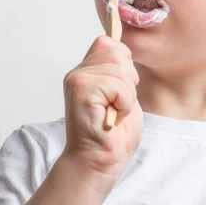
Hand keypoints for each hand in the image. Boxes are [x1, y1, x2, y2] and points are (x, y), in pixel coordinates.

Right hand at [61, 35, 142, 183]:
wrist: (100, 163)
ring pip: (120, 69)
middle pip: (117, 52)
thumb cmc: (114, 133)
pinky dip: (124, 104)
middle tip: (117, 105)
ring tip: (114, 112)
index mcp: (86, 70)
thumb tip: (122, 43)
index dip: (123, 63)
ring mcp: (77, 80)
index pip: (108, 42)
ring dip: (127, 95)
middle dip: (128, 81)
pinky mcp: (81, 91)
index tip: (119, 90)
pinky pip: (119, 85)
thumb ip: (119, 68)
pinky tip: (112, 118)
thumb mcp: (122, 91)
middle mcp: (78, 72)